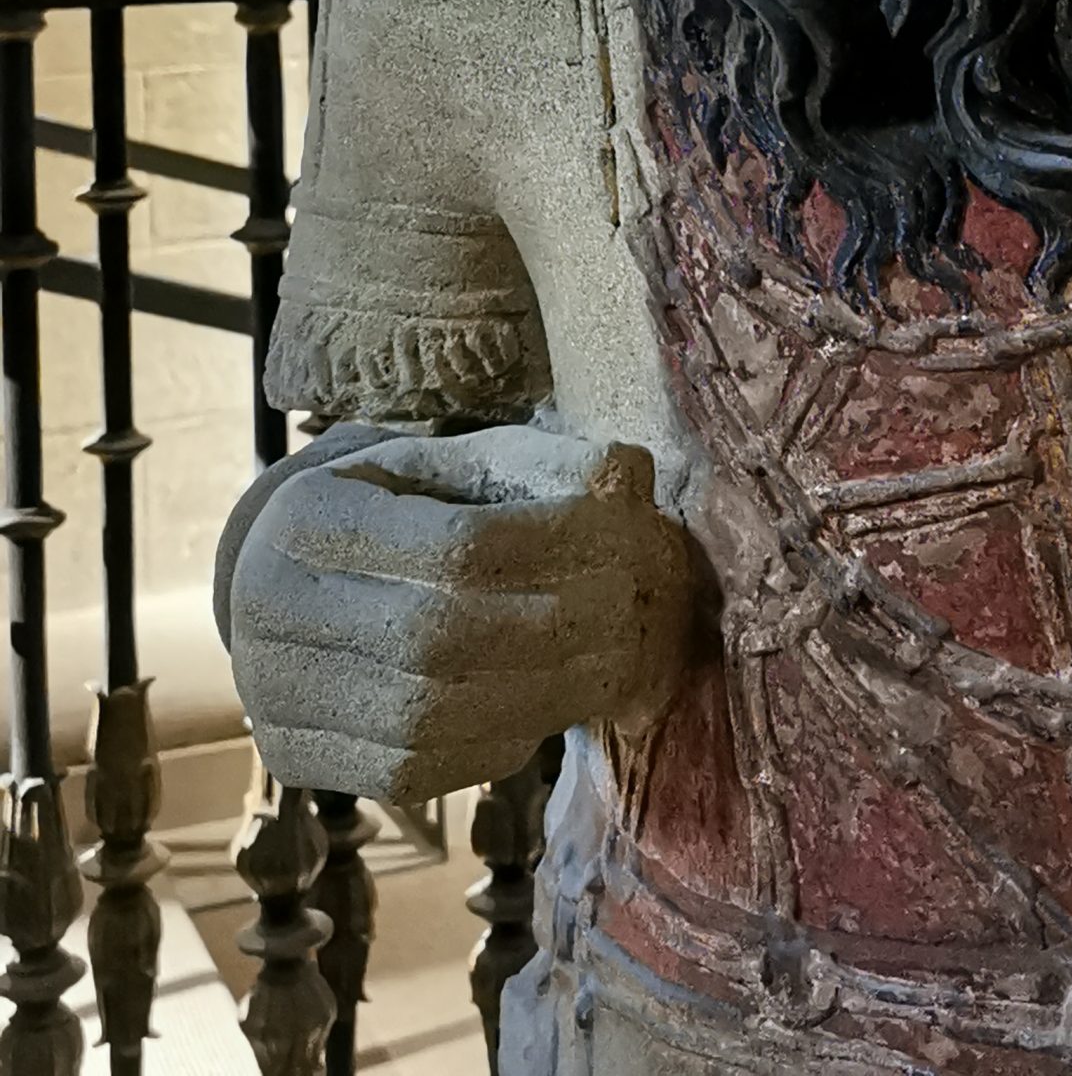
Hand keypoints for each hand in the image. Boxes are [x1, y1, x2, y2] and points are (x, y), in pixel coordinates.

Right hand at [227, 427, 689, 800]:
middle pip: (446, 636)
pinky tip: (548, 703)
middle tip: (640, 610)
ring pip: (433, 716)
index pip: (458, 545)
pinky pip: (419, 770)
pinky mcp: (296, 759)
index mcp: (308, 516)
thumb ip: (536, 463)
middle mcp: (269, 610)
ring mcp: (273, 695)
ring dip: (546, 694)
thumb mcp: (453, 462)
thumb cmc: (396, 508)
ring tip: (615, 660)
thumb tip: (626, 474)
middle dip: (564, 627)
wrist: (290, 579)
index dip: (560, 546)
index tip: (632, 538)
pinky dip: (501, 740)